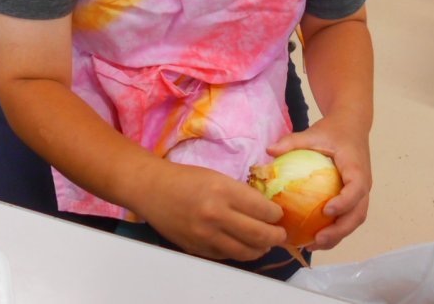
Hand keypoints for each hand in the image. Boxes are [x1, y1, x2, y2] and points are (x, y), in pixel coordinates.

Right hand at [132, 161, 287, 260]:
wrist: (153, 190)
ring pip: (245, 252)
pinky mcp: (197, 248)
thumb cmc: (185, 179)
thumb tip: (265, 209)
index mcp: (224, 191)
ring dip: (261, 249)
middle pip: (259, 234)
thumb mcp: (217, 177)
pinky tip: (244, 247)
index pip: (263, 210)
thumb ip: (240, 194)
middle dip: (276, 236)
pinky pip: (227, 256)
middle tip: (281, 234)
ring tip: (266, 244)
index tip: (279, 214)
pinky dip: (240, 253)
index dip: (276, 215)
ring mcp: (206, 235)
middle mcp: (216, 215)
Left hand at [267, 116, 371, 250]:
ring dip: (337, 236)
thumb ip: (292, 142)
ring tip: (313, 246)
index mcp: (356, 167)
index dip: (344, 202)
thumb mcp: (313, 133)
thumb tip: (269, 151)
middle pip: (358, 213)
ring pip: (354, 220)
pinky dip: (335, 231)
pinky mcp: (355, 198)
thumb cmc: (333, 131)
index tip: (327, 211)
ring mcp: (361, 193)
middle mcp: (363, 184)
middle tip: (317, 240)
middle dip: (340, 231)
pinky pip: (348, 218)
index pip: (356, 188)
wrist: (352, 126)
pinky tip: (313, 238)